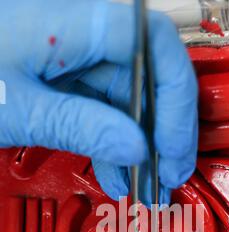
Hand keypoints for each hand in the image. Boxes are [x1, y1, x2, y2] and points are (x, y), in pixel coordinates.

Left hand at [0, 0, 197, 205]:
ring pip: (130, 97)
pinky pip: (104, 105)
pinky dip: (113, 141)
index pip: (158, 51)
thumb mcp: (20, 106)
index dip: (176, 105)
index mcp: (80, 17)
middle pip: (151, 77)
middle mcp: (86, 27)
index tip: (173, 150)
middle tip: (165, 176)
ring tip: (143, 185)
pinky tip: (118, 171)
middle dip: (162, 134)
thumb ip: (83, 126)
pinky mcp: (66, 72)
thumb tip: (134, 149)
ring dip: (140, 145)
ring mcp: (77, 50)